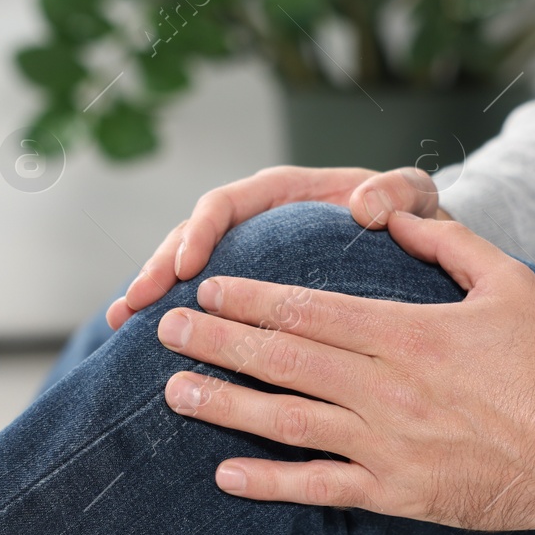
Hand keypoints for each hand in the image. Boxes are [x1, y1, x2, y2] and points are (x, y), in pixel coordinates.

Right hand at [107, 164, 445, 329]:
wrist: (412, 246)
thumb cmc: (410, 218)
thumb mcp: (414, 197)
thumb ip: (398, 193)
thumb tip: (366, 205)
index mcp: (285, 192)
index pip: (228, 204)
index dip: (201, 233)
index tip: (186, 267)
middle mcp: (256, 219)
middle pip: (191, 236)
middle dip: (158, 267)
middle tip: (135, 303)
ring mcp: (246, 253)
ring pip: (183, 267)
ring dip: (150, 291)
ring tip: (120, 323)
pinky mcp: (245, 288)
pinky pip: (202, 298)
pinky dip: (170, 312)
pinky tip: (139, 342)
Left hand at [154, 213, 534, 534]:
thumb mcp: (508, 283)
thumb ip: (447, 240)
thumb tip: (390, 209)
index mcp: (409, 335)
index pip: (309, 311)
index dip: (250, 298)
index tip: (207, 286)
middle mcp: (387, 389)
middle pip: (283, 359)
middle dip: (218, 341)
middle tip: (167, 329)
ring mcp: (386, 445)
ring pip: (286, 421)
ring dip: (223, 404)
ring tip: (174, 391)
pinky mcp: (394, 494)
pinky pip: (318, 488)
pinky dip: (268, 481)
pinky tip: (224, 473)